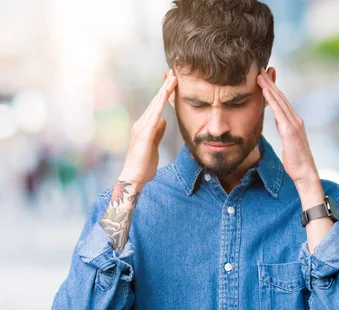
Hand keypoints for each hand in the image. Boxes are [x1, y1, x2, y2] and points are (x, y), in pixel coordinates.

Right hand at [119, 69, 177, 186]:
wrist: (134, 177)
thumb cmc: (144, 164)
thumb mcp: (154, 145)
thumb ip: (158, 132)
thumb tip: (164, 121)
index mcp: (145, 126)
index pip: (156, 107)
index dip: (164, 94)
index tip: (173, 83)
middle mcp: (141, 124)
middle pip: (155, 102)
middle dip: (165, 87)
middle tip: (174, 73)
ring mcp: (141, 128)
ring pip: (154, 106)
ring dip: (163, 92)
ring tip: (172, 80)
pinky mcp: (144, 135)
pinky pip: (153, 117)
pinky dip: (159, 106)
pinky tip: (165, 97)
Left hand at [256, 68, 318, 185]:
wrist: (305, 173)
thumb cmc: (296, 162)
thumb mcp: (289, 141)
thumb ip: (285, 129)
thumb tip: (280, 122)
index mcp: (294, 122)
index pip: (282, 102)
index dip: (272, 88)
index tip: (263, 78)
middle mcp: (295, 119)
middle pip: (281, 97)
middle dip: (270, 82)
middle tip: (259, 69)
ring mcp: (294, 123)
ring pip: (279, 100)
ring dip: (269, 86)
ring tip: (259, 75)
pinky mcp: (290, 130)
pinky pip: (278, 111)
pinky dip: (271, 98)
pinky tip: (264, 90)